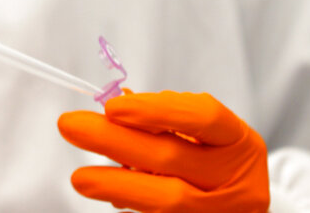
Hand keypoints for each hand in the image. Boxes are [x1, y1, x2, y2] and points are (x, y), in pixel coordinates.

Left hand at [57, 91, 268, 211]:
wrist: (238, 205)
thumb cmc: (213, 159)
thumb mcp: (200, 134)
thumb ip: (162, 119)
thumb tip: (112, 111)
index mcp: (237, 140)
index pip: (203, 117)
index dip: (157, 110)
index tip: (112, 106)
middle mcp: (236, 179)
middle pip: (172, 157)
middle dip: (116, 141)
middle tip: (71, 126)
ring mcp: (222, 212)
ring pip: (168, 199)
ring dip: (117, 185)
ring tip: (80, 178)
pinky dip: (130, 204)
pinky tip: (108, 196)